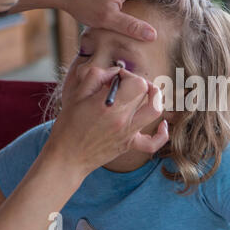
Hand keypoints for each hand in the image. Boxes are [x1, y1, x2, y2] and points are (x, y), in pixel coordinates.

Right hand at [45, 65, 168, 177]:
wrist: (66, 157)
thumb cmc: (68, 125)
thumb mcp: (76, 94)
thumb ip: (96, 76)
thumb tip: (115, 72)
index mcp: (109, 105)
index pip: (136, 82)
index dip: (129, 75)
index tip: (117, 78)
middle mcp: (122, 119)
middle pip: (146, 92)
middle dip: (139, 83)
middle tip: (128, 84)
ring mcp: (128, 133)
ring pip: (155, 111)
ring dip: (156, 99)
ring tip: (149, 93)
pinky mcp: (129, 145)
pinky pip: (153, 142)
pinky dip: (162, 134)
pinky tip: (163, 124)